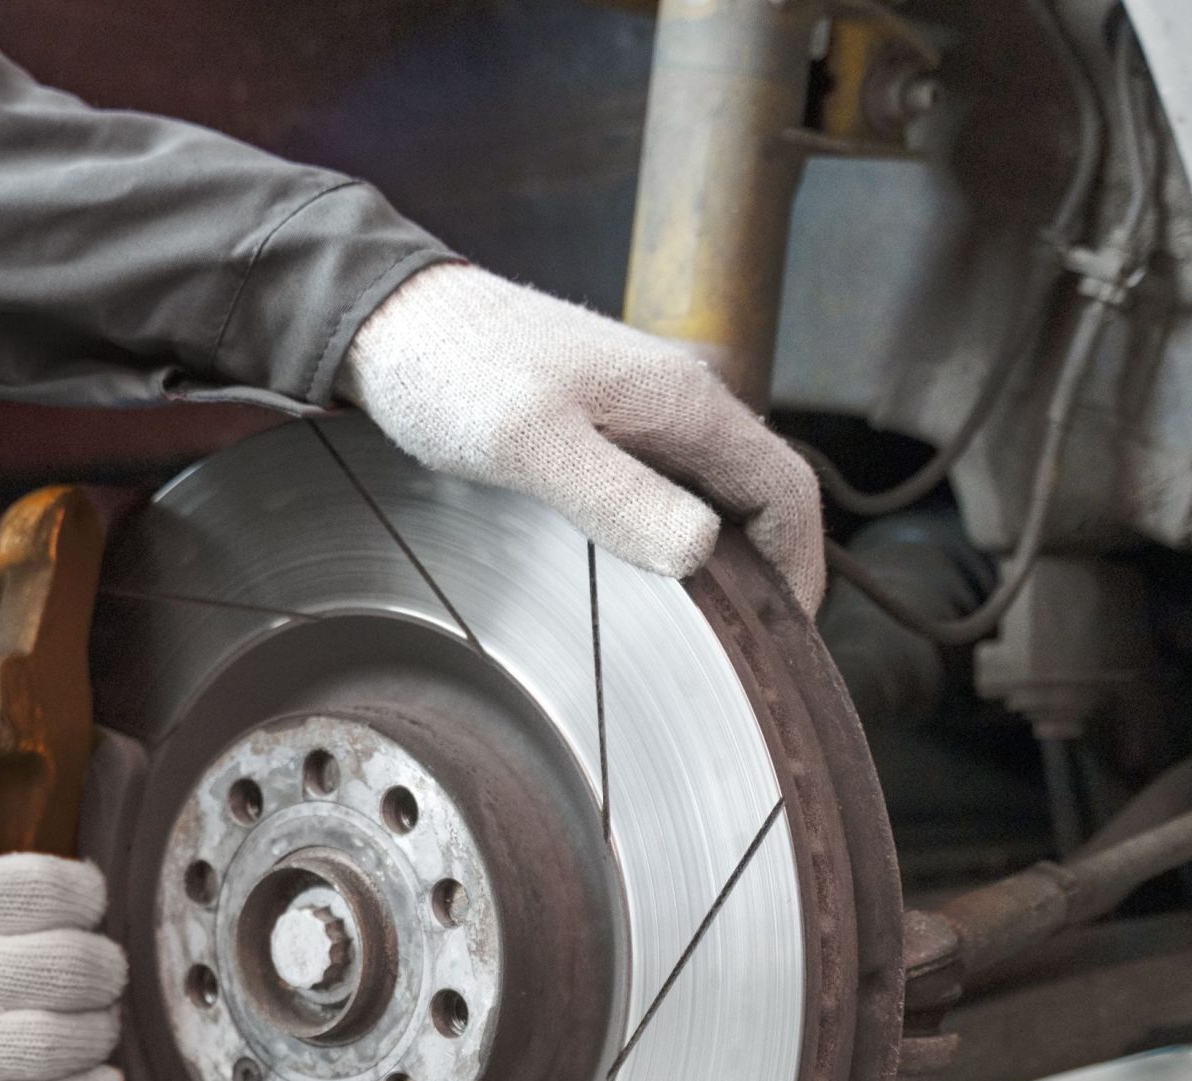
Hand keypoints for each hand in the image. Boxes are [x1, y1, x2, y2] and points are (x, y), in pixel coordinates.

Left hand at [338, 261, 825, 611]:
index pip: (789, 493)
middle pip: (761, 496)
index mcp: (684, 401)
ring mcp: (645, 406)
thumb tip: (700, 552)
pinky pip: (670, 483)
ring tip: (701, 627)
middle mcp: (681, 398)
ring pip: (716, 492)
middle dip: (769, 573)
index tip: (784, 641)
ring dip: (724, 557)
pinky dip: (677, 533)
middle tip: (744, 652)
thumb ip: (616, 498)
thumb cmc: (450, 370)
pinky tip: (643, 574)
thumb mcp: (529, 445)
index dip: (800, 572)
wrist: (390, 317)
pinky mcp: (606, 417)